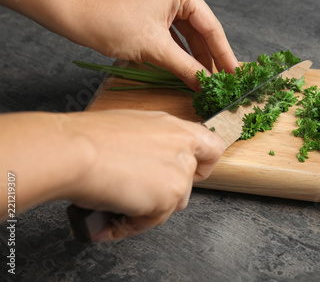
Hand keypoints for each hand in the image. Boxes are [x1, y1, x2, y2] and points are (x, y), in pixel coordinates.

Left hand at [0, 0, 237, 90]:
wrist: (75, 16)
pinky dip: (181, 51)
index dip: (224, 54)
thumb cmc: (112, 24)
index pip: (211, 27)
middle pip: (201, 30)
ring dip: (195, 56)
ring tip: (208, 79)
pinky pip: (174, 33)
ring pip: (188, 34)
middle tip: (224, 81)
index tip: (235, 75)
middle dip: (210, 57)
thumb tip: (207, 84)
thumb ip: (186, 68)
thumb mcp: (155, 49)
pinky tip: (188, 69)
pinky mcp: (153, 10)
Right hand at [65, 110, 224, 240]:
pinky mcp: (168, 198)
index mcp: (174, 128)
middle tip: (138, 193)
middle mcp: (183, 149)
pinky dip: (130, 224)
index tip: (191, 171)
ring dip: (147, 209)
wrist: (76, 151)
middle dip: (163, 191)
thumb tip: (144, 160)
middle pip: (187, 182)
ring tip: (117, 205)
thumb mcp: (130, 127)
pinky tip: (111, 219)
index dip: (204, 163)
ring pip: (171, 204)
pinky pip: (152, 220)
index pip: (211, 147)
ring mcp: (179, 175)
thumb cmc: (89, 136)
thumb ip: (151, 143)